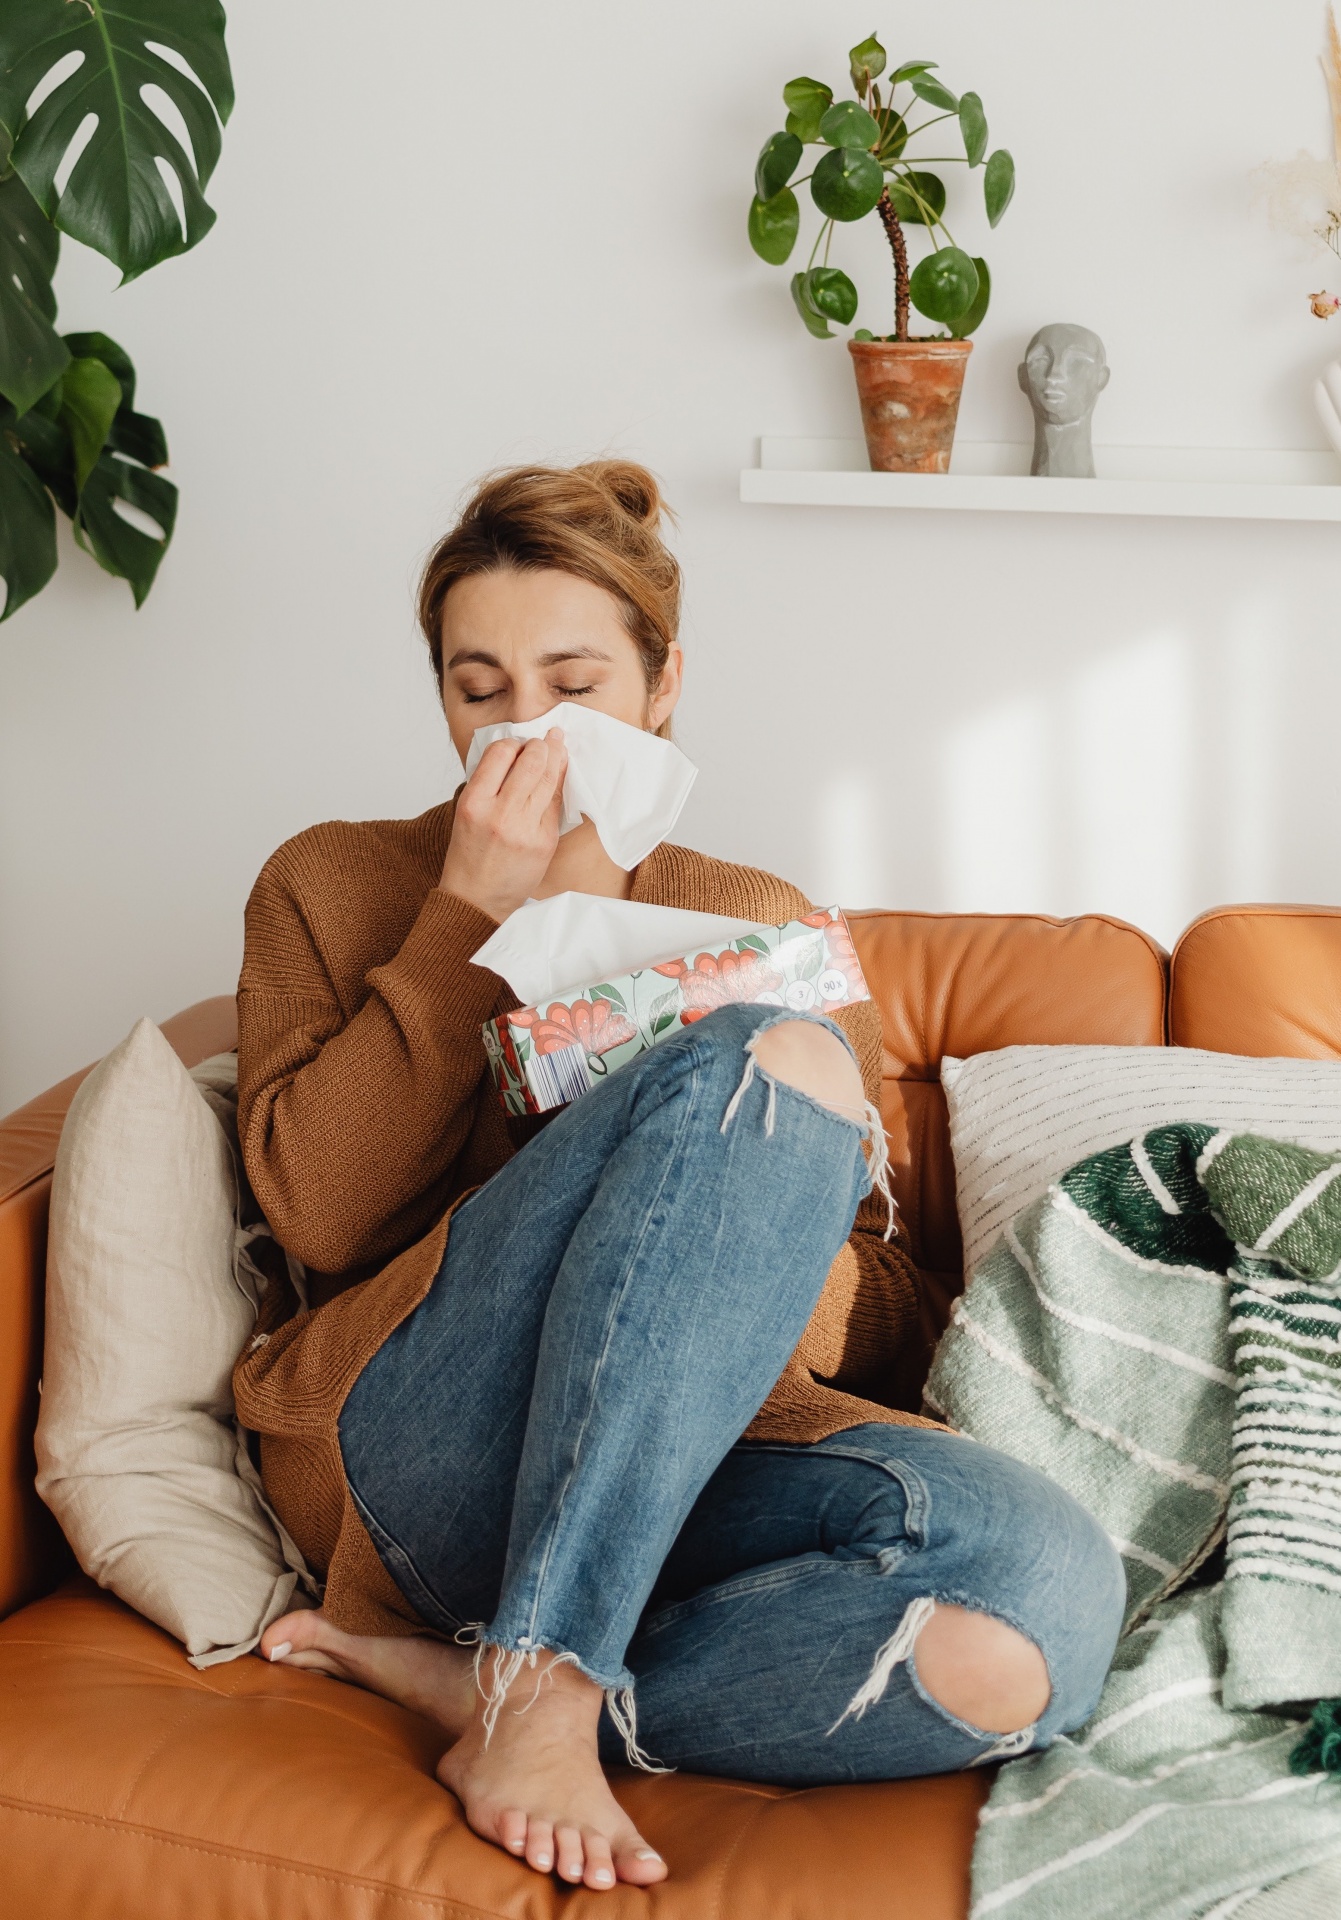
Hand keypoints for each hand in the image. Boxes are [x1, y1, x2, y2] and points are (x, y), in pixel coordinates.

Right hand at [439, 730, 567, 922]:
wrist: (476, 900)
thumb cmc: (469, 855)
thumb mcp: (465, 813)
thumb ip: (487, 784)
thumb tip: (516, 753)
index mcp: (473, 803)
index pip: (500, 754)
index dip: (513, 743)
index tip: (518, 743)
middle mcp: (499, 814)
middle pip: (531, 762)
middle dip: (542, 745)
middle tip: (545, 741)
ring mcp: (525, 829)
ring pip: (549, 780)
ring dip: (556, 758)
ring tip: (557, 747)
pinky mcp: (545, 842)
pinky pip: (555, 804)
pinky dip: (557, 786)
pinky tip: (558, 775)